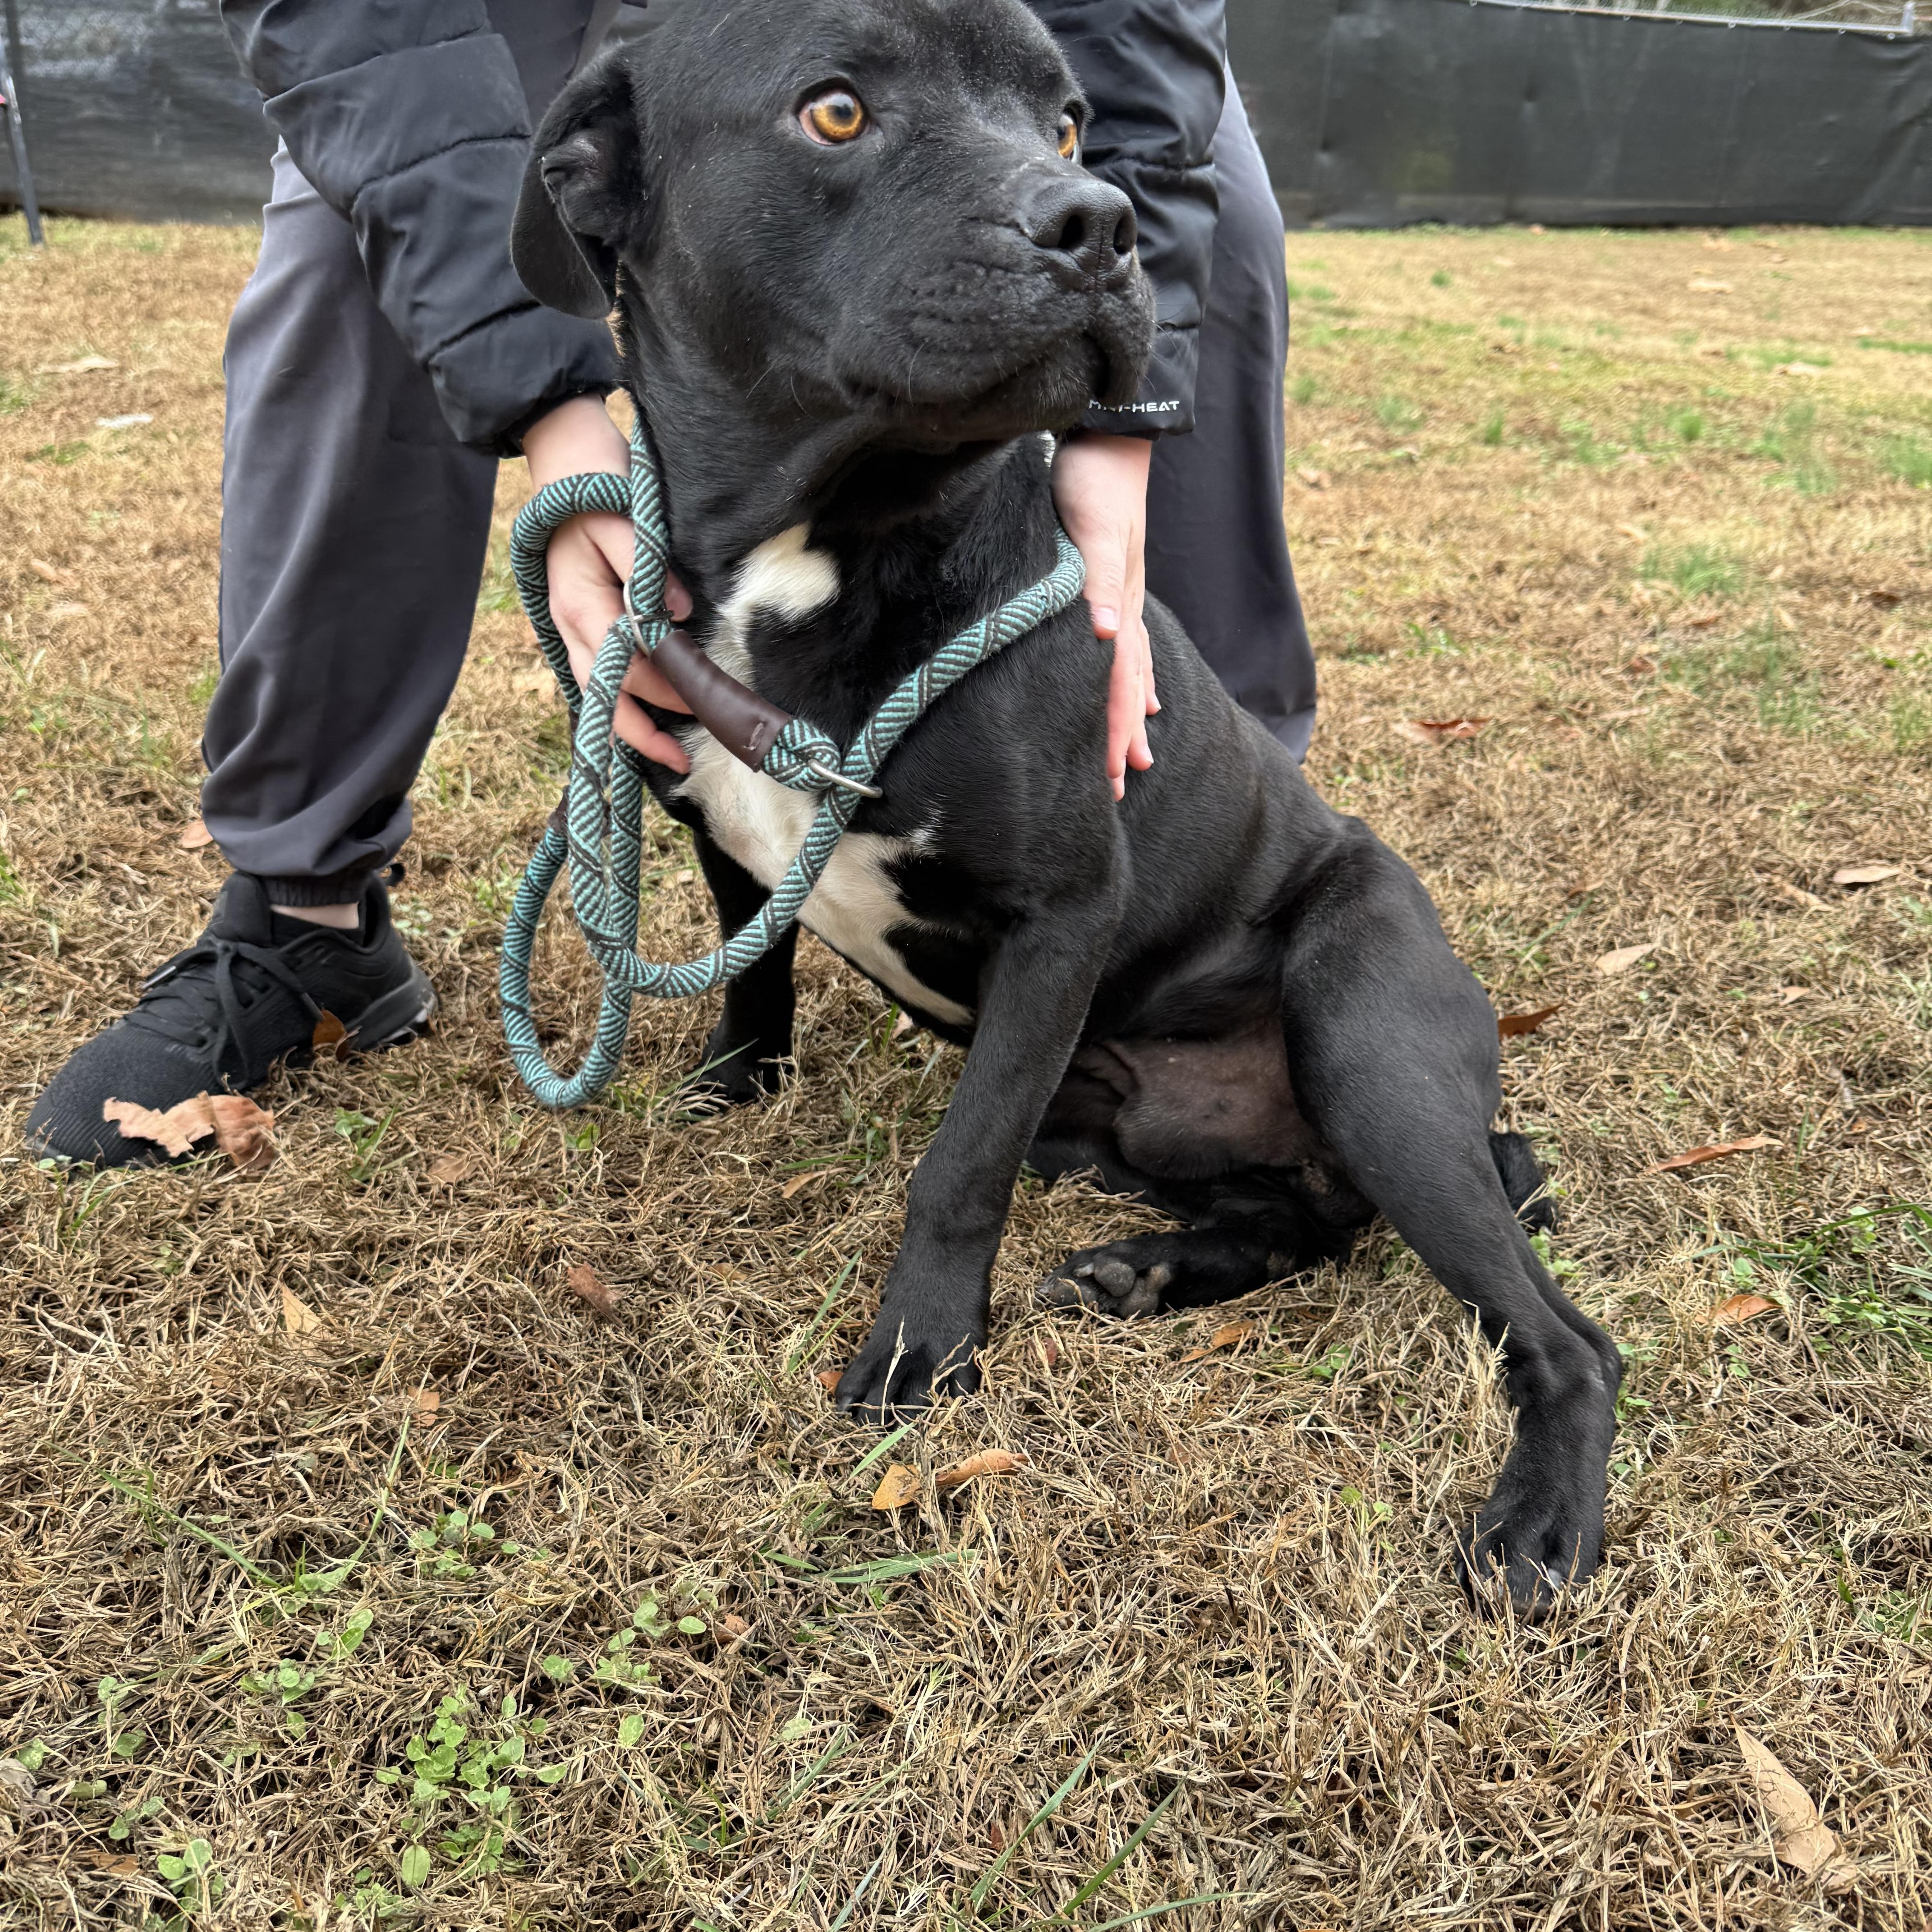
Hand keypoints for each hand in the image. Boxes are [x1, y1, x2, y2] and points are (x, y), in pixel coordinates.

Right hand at [522, 393, 693, 772]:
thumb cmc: (596, 481)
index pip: (626, 666)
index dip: (663, 693)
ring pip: (595, 688)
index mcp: (581, 603)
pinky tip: (643, 713)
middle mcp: (569, 622)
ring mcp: (569, 622)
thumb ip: (647, 568)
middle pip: (602, 694)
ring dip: (627, 723)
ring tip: (665, 751)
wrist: (563, 451)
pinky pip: (595, 670)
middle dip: (640, 732)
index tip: (701, 709)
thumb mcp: (624, 517)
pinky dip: (617, 698)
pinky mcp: (578, 615)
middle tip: (682, 761)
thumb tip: (675, 614)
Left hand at [1052, 429, 1157, 799]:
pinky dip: (1135, 673)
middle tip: (1120, 785)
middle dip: (1122, 736)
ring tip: (1136, 753)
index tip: (1109, 776)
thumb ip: (1099, 580)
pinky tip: (1139, 689)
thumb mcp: (1093, 527)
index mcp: (1118, 603)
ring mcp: (1121, 593)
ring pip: (1130, 668)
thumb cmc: (1092, 476)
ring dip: (1131, 713)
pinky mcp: (1111, 576)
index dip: (1111, 729)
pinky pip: (1130, 642)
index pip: (1115, 680)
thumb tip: (1106, 634)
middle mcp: (1123, 605)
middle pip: (1126, 684)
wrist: (1109, 429)